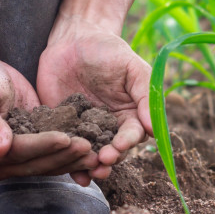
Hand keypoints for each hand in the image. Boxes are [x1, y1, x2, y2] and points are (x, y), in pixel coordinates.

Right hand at [0, 50, 96, 180]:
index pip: (16, 153)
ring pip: (45, 165)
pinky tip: (90, 151)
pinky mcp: (29, 153)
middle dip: (62, 155)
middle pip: (34, 163)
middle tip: (88, 147)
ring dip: (71, 160)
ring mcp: (12, 161)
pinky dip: (70, 155)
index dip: (41, 146)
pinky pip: (50, 158)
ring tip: (94, 152)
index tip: (65, 138)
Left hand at [37, 19, 152, 184]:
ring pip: (91, 154)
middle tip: (102, 162)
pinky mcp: (62, 128)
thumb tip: (152, 127)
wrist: (73, 39)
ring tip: (88, 172)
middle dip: (109, 159)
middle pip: (113, 151)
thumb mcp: (132, 67)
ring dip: (91, 166)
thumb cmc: (108, 50)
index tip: (120, 146)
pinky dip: (68, 163)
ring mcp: (85, 129)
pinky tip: (71, 174)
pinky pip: (66, 148)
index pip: (132, 134)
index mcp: (130, 114)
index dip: (127, 143)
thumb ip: (146, 94)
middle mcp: (109, 127)